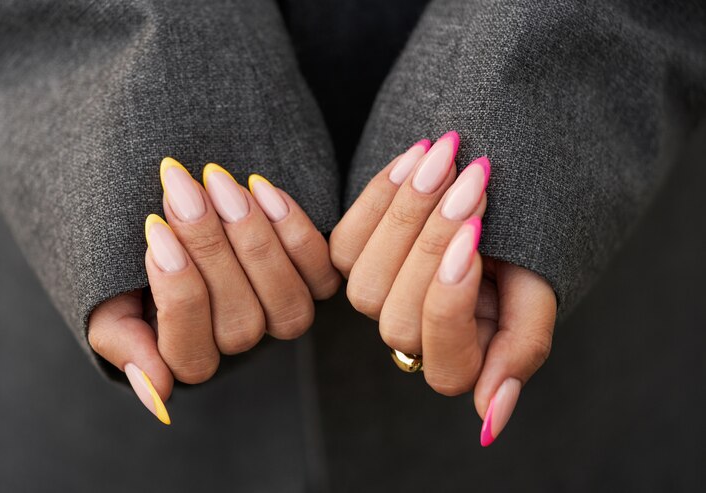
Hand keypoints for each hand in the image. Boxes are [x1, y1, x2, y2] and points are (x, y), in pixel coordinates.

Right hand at [88, 158, 340, 423]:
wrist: (173, 212)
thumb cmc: (130, 262)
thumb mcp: (108, 298)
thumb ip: (121, 341)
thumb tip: (158, 394)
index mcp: (188, 356)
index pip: (191, 354)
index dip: (177, 293)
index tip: (153, 230)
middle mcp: (239, 340)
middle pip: (241, 323)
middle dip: (211, 250)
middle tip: (183, 190)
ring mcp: (280, 313)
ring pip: (287, 304)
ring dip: (254, 240)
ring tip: (218, 183)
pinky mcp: (313, 282)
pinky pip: (320, 273)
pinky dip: (295, 231)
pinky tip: (259, 187)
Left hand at [330, 132, 555, 444]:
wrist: (505, 189)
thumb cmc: (528, 244)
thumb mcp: (538, 291)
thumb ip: (521, 348)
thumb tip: (489, 423)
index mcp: (461, 357)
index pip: (445, 365)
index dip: (451, 305)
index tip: (477, 241)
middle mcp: (412, 336)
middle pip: (398, 319)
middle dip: (432, 246)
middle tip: (473, 181)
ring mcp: (378, 298)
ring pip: (365, 282)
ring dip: (406, 217)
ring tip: (447, 159)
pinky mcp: (350, 259)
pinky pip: (344, 241)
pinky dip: (380, 197)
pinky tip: (417, 156)